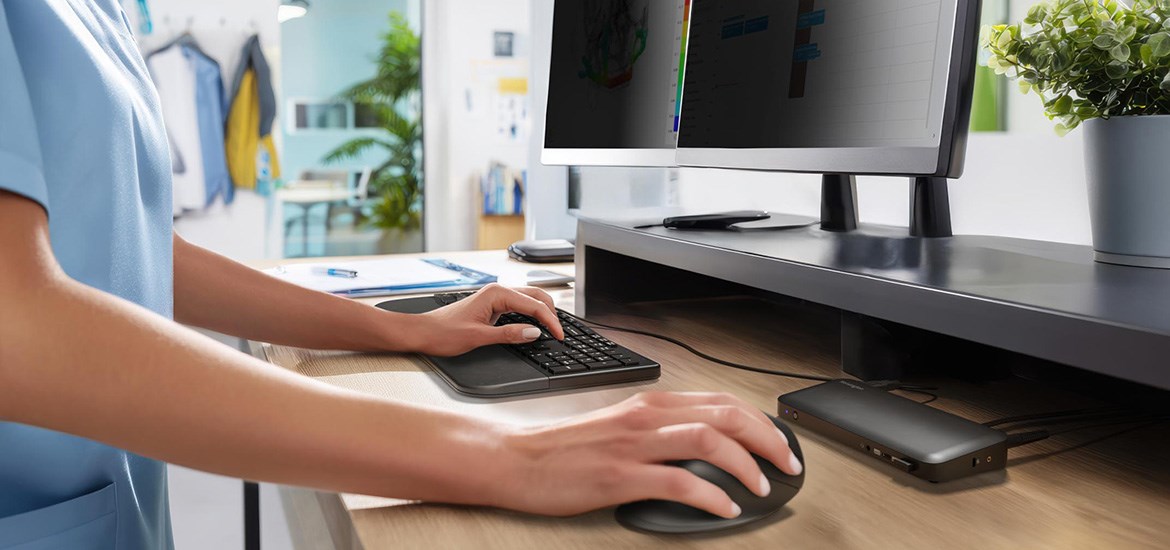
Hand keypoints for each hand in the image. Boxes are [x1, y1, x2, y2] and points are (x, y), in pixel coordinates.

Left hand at [410, 284, 564, 355]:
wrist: (424, 332)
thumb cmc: (444, 332)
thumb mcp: (479, 337)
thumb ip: (509, 334)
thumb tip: (534, 332)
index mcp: (496, 294)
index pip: (534, 306)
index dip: (550, 322)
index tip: (560, 335)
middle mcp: (497, 291)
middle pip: (535, 297)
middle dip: (551, 313)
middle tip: (560, 332)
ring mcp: (494, 297)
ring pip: (528, 300)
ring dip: (543, 312)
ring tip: (553, 328)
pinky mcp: (492, 305)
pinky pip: (519, 306)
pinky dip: (531, 314)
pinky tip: (535, 324)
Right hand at [492, 391, 802, 517]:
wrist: (516, 459)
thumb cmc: (564, 449)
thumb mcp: (620, 428)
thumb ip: (659, 432)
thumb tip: (703, 448)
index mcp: (650, 403)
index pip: (720, 401)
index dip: (759, 421)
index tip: (779, 444)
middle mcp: (646, 416)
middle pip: (724, 415)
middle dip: (767, 439)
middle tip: (788, 464)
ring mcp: (633, 444)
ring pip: (707, 440)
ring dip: (745, 464)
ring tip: (762, 487)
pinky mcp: (619, 476)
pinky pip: (678, 482)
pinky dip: (710, 495)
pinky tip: (724, 507)